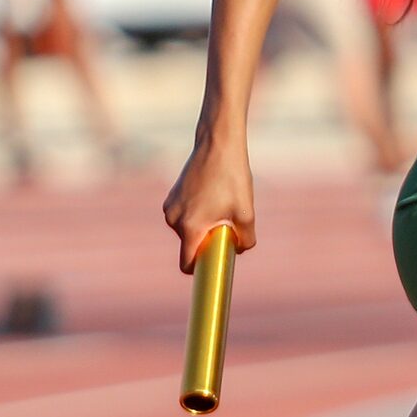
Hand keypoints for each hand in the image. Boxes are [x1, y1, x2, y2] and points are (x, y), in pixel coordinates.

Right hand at [163, 140, 255, 273]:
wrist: (218, 145)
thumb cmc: (233, 178)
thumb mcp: (246, 213)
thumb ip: (245, 240)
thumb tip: (238, 250)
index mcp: (190, 227)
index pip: (186, 264)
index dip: (199, 271)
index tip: (213, 268)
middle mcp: (174, 219)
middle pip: (189, 246)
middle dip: (206, 243)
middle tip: (227, 226)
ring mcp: (170, 207)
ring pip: (187, 230)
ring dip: (202, 227)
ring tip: (220, 206)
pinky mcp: (171, 197)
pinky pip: (184, 217)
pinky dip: (196, 215)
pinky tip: (212, 197)